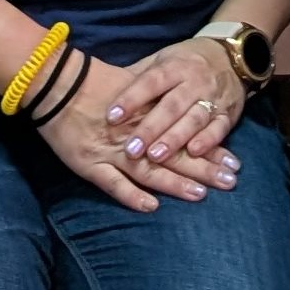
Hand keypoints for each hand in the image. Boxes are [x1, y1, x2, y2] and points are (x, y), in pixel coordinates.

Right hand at [38, 56, 219, 209]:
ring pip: (149, 170)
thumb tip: (185, 108)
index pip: (185, 135)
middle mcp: (135, 134)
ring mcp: (112, 151)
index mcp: (147, 114)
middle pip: (174, 154)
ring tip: (201, 194)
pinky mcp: (90, 165)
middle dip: (203, 169)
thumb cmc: (96, 84)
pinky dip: (131, 196)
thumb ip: (157, 100)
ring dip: (175, 184)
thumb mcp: (133, 85)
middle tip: (231, 181)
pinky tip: (151, 206)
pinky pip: (113, 184)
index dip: (210, 148)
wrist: (56, 83)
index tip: (233, 161)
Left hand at [101, 41, 247, 193]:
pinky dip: (208, 141)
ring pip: (193, 119)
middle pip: (171, 106)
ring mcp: (213, 98)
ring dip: (175, 139)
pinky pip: (219, 128)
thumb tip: (105, 89)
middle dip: (150, 128)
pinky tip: (194, 153)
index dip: (131, 99)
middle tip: (130, 150)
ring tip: (155, 156)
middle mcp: (194, 81)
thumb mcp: (162, 60)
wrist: (231, 57)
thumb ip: (138, 77)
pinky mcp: (228, 114)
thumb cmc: (186, 62)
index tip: (111, 117)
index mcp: (174, 66)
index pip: (150, 82)